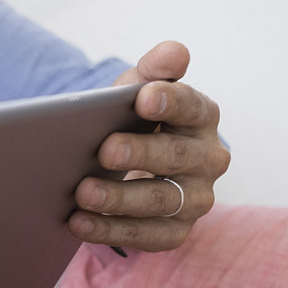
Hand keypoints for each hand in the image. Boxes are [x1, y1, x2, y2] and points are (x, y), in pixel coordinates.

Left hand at [67, 40, 227, 252]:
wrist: (127, 168)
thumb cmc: (134, 121)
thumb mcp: (137, 91)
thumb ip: (152, 69)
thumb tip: (175, 51)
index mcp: (202, 117)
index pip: (192, 107)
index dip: (170, 101)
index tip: (143, 98)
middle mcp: (209, 159)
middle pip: (177, 156)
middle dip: (140, 153)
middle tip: (104, 150)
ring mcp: (196, 199)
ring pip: (161, 201)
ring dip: (119, 198)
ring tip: (82, 192)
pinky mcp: (176, 232)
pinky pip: (145, 235)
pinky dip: (110, 230)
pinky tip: (79, 222)